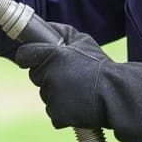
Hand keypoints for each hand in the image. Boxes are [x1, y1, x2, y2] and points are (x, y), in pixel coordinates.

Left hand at [15, 22, 141, 141]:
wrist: (116, 95)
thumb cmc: (101, 67)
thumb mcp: (84, 41)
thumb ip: (62, 32)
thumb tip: (45, 27)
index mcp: (52, 55)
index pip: (24, 55)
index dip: (27, 57)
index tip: (30, 59)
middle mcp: (48, 74)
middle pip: (35, 75)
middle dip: (48, 75)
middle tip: (69, 76)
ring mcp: (51, 95)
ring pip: (45, 94)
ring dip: (57, 93)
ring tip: (77, 90)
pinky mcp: (56, 114)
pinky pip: (53, 112)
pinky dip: (63, 111)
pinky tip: (77, 105)